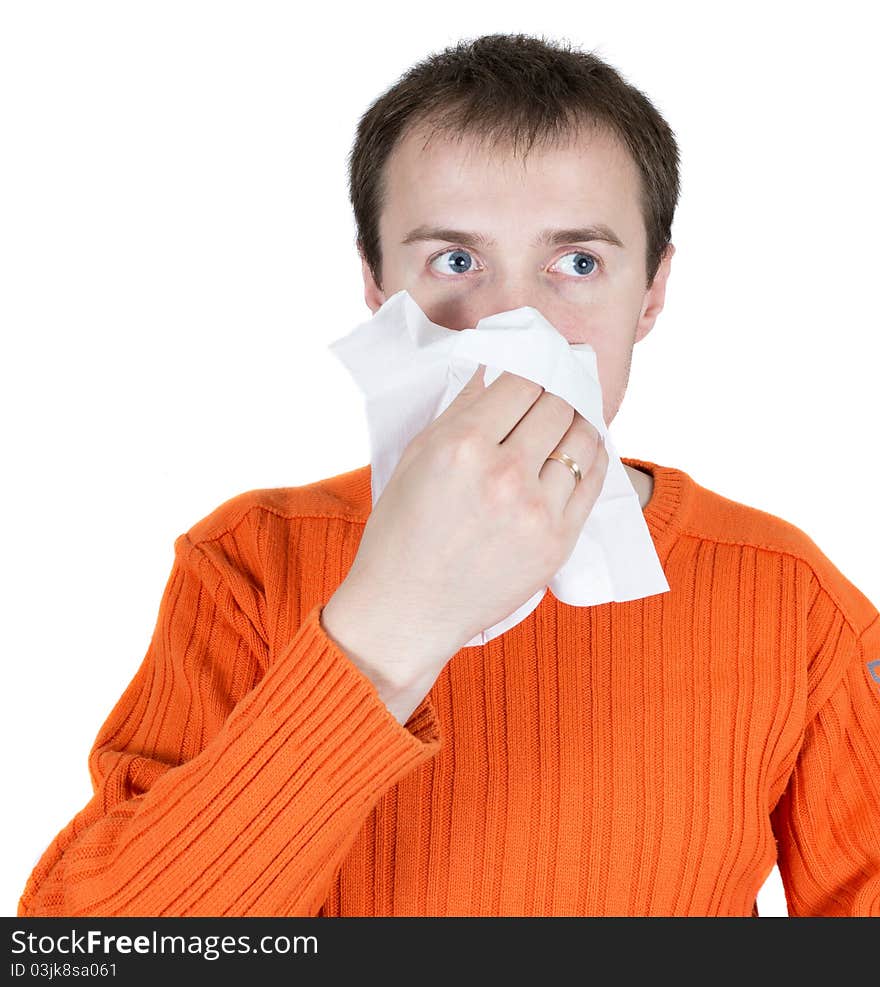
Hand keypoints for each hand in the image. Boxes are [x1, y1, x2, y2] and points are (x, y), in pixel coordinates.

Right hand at [321, 363, 607, 708]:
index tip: (532, 375)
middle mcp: (503, 474)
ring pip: (583, 439)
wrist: (407, 609)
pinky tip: (581, 452)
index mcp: (462, 446)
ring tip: (568, 422)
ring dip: (577, 423)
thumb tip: (494, 370)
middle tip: (550, 397)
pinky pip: (594, 481)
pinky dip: (592, 457)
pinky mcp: (557, 542)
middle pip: (557, 406)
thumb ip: (459, 409)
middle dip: (555, 395)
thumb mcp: (416, 457)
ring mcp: (536, 511)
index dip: (531, 372)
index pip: (523, 383)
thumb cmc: (401, 532)